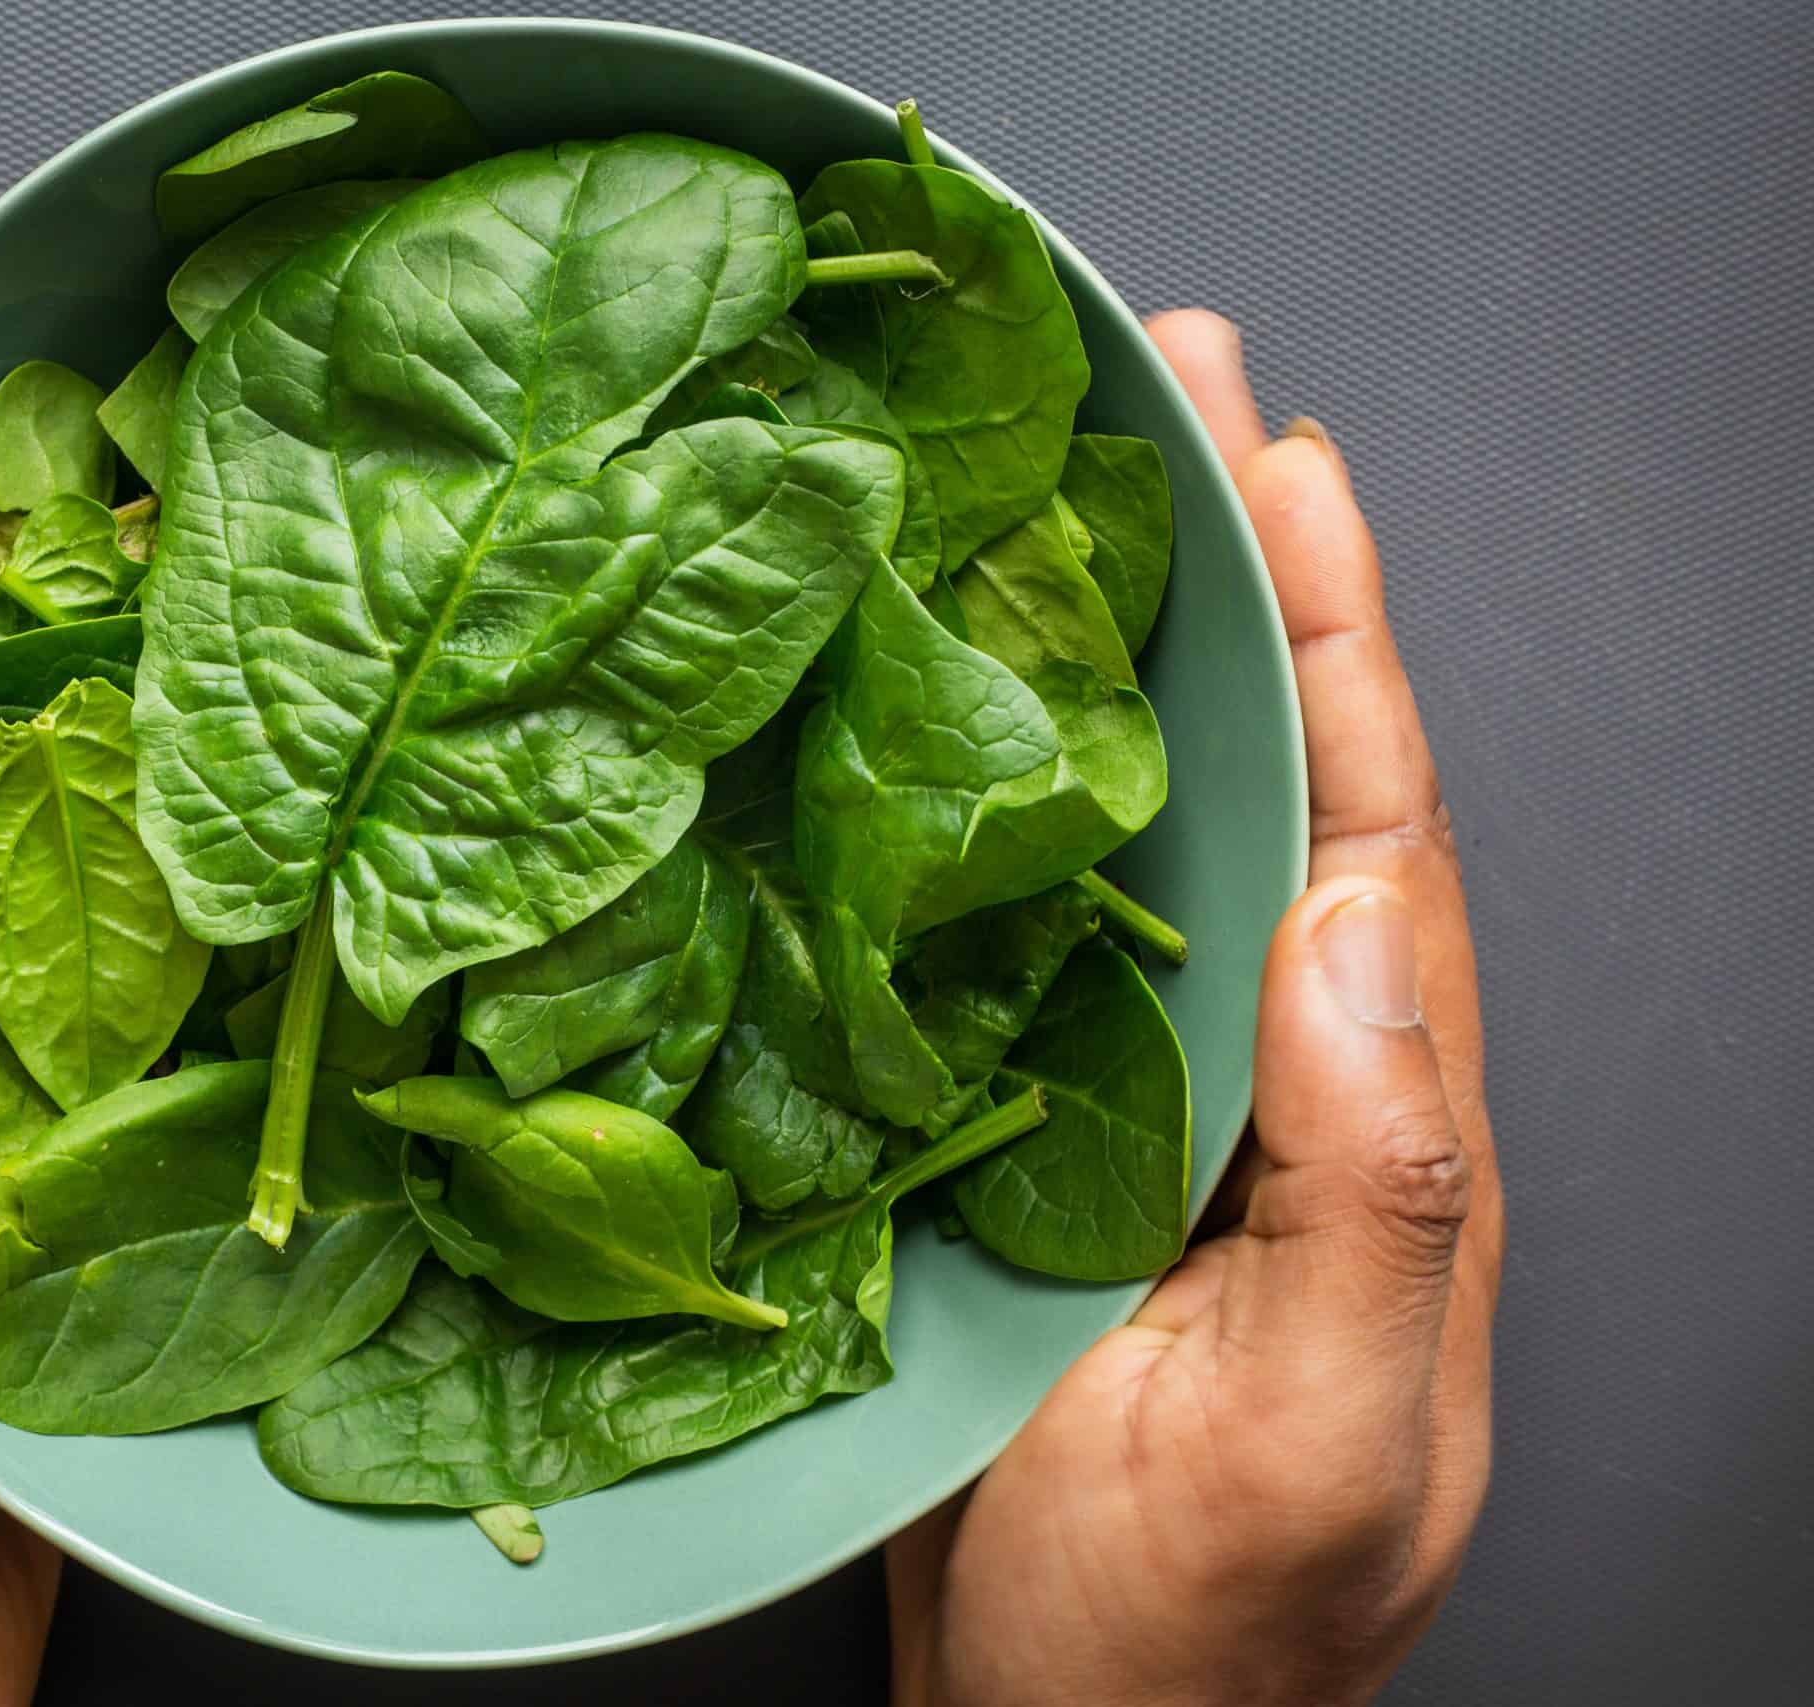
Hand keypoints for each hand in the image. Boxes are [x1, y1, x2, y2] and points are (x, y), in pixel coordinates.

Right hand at [888, 312, 1503, 1706]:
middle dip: (1226, 574)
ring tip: (1043, 489)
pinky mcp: (1021, 1141)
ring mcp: (1143, 1105)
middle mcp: (1269, 1079)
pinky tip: (918, 716)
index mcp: (1377, 1123)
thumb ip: (1383, 1194)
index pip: (1373, 825)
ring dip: (1100, 657)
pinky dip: (978, 803)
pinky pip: (1010, 935)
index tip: (1278, 458)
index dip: (1332, 630)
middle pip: (1264, 779)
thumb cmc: (1190, 1643)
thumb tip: (1362, 925)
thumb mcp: (1320, 1441)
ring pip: (1136, 834)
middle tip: (1162, 389)